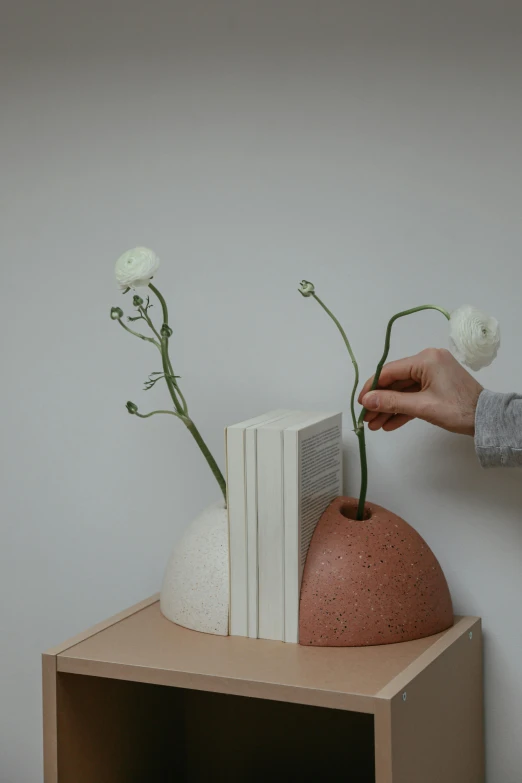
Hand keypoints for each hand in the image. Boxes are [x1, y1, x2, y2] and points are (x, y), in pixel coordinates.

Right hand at [358, 348, 482, 435]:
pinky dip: (403, 409)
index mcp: (425, 359)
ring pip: (403, 391)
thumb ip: (392, 402)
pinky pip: (414, 396)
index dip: (372, 387)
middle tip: (366, 419)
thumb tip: (366, 401)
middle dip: (380, 402)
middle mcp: (428, 361)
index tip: (360, 403)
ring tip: (375, 426)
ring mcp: (433, 373)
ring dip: (390, 408)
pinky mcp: (436, 385)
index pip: (389, 371)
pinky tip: (389, 424)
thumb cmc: (458, 409)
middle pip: (395, 382)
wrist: (487, 419)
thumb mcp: (422, 406)